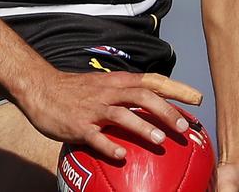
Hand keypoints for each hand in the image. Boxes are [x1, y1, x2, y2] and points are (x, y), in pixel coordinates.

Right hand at [18, 69, 202, 160]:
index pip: (152, 81)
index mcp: (117, 81)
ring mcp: (94, 108)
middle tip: (185, 127)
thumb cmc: (75, 91)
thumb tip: (152, 109)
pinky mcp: (78, 124)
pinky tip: (122, 158)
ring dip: (143, 126)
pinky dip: (109, 147)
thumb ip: (124, 95)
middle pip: (143, 96)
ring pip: (122, 114)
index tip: (197, 99)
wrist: (41, 88)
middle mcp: (108, 91)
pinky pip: (96, 137)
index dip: (176, 88)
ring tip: (161, 140)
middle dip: (166, 110)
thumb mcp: (102, 86)